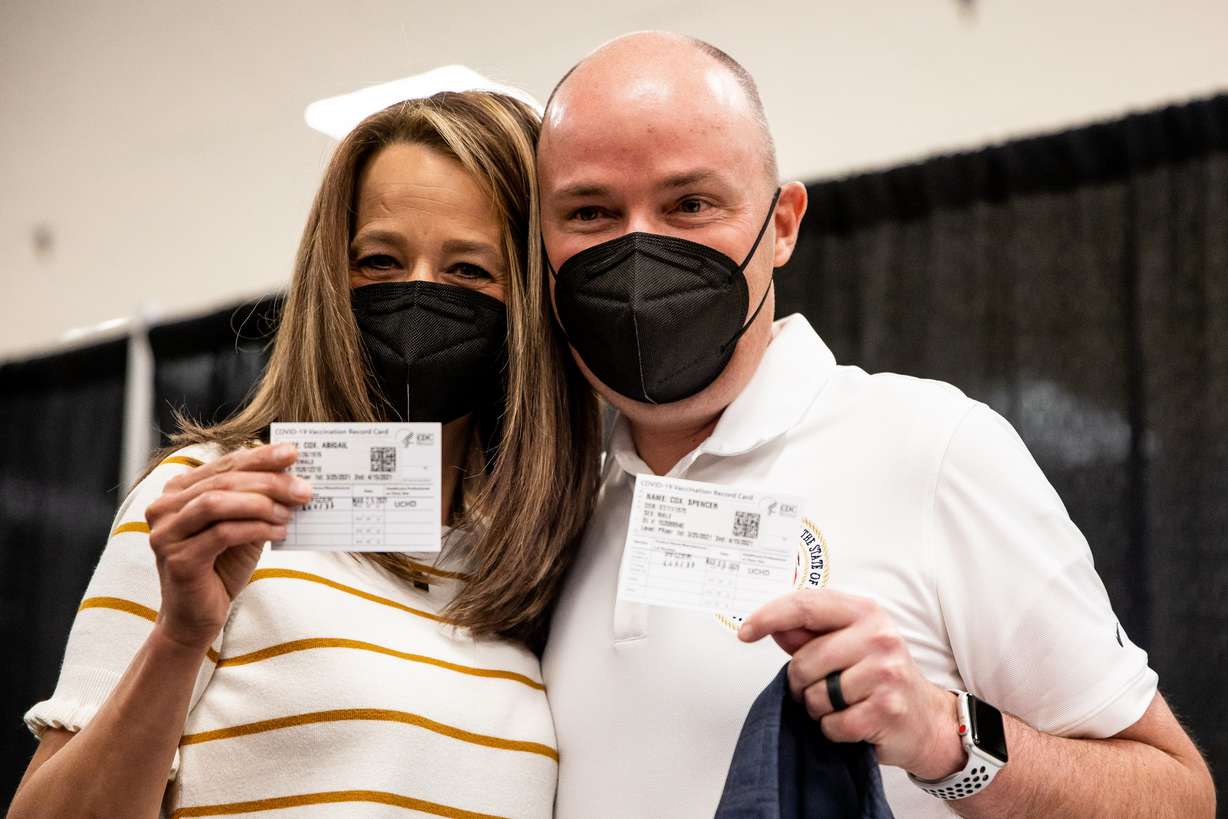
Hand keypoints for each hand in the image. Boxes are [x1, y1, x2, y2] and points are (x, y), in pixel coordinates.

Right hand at [144, 444, 310, 651]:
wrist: (196, 618)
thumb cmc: (221, 567)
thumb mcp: (243, 526)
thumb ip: (257, 500)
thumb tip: (293, 475)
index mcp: (178, 491)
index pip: (225, 464)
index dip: (260, 456)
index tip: (293, 453)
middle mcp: (164, 507)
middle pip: (224, 481)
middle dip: (269, 481)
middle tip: (303, 489)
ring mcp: (166, 533)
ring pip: (218, 502)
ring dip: (261, 504)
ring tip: (290, 513)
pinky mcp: (177, 559)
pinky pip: (222, 533)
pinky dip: (256, 529)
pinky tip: (279, 532)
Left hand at [739, 589, 965, 780]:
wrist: (927, 720)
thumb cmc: (880, 678)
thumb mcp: (848, 645)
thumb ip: (809, 634)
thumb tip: (772, 625)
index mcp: (865, 612)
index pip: (806, 605)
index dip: (769, 616)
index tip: (746, 631)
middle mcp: (879, 636)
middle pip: (804, 659)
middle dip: (799, 681)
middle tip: (820, 688)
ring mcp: (885, 672)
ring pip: (814, 694)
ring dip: (818, 707)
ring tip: (843, 704)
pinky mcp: (886, 709)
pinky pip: (831, 723)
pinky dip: (833, 729)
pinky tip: (854, 722)